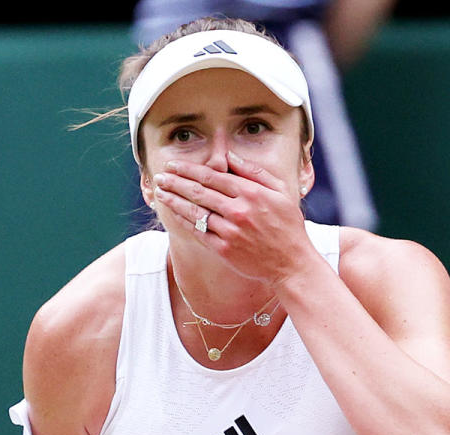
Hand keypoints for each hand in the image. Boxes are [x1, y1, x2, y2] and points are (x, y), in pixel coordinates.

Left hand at [152, 151, 314, 285]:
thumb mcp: (280, 191)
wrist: (291, 262)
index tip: (173, 165)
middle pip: (199, 192)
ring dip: (174, 201)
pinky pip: (198, 232)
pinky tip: (173, 213)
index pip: (212, 177)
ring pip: (195, 212)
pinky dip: (184, 222)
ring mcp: (230, 231)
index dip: (188, 170)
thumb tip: (230, 156)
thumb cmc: (287, 224)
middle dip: (175, 183)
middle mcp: (239, 211)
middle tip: (159, 177)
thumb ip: (254, 172)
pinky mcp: (224, 250)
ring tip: (160, 193)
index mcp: (252, 193)